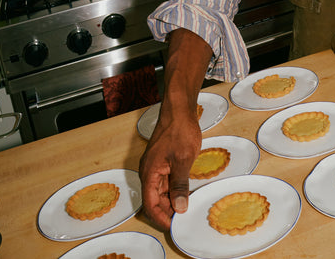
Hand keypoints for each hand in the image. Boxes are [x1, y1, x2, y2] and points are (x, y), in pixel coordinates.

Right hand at [139, 103, 201, 230]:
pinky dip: (173, 189)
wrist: (179, 108)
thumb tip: (179, 207)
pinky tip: (184, 193)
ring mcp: (155, 165)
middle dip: (166, 211)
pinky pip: (164, 180)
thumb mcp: (183, 160)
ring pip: (160, 190)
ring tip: (185, 209)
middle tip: (182, 220)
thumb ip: (180, 185)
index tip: (173, 226)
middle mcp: (148, 170)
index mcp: (149, 172)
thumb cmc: (179, 130)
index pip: (150, 204)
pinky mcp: (162, 160)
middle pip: (154, 199)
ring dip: (170, 201)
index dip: (161, 217)